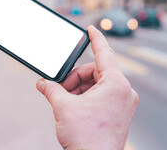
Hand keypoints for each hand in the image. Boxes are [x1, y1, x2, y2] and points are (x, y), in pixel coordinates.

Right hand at [36, 25, 138, 149]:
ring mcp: (124, 102)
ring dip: (79, 88)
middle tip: (59, 89)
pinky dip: (87, 96)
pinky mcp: (121, 111)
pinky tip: (73, 106)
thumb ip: (52, 90)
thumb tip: (42, 83)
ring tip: (65, 101)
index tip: (90, 27)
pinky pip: (103, 94)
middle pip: (96, 71)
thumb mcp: (63, 108)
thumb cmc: (86, 138)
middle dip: (75, 78)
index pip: (105, 52)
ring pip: (98, 83)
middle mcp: (124, 91)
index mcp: (116, 84)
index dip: (95, 38)